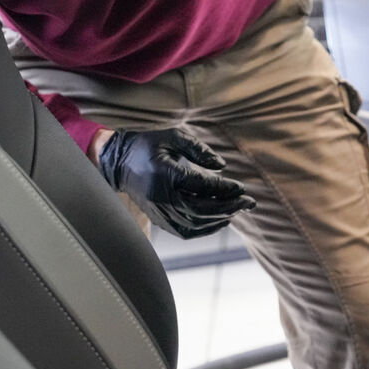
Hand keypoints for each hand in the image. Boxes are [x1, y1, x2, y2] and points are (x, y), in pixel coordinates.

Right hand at [95, 128, 255, 237]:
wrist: (119, 163)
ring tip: (238, 210)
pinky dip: (205, 229)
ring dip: (219, 218)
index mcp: (164, 174)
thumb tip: (221, 165)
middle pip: (200, 209)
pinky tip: (221, 220)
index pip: (200, 185)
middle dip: (228, 206)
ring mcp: (159, 211)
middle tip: (249, 202)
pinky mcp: (158, 219)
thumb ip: (198, 149)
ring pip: (194, 223)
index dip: (224, 188)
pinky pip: (185, 232)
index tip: (241, 187)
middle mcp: (161, 196)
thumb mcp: (173, 136)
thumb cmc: (149, 146)